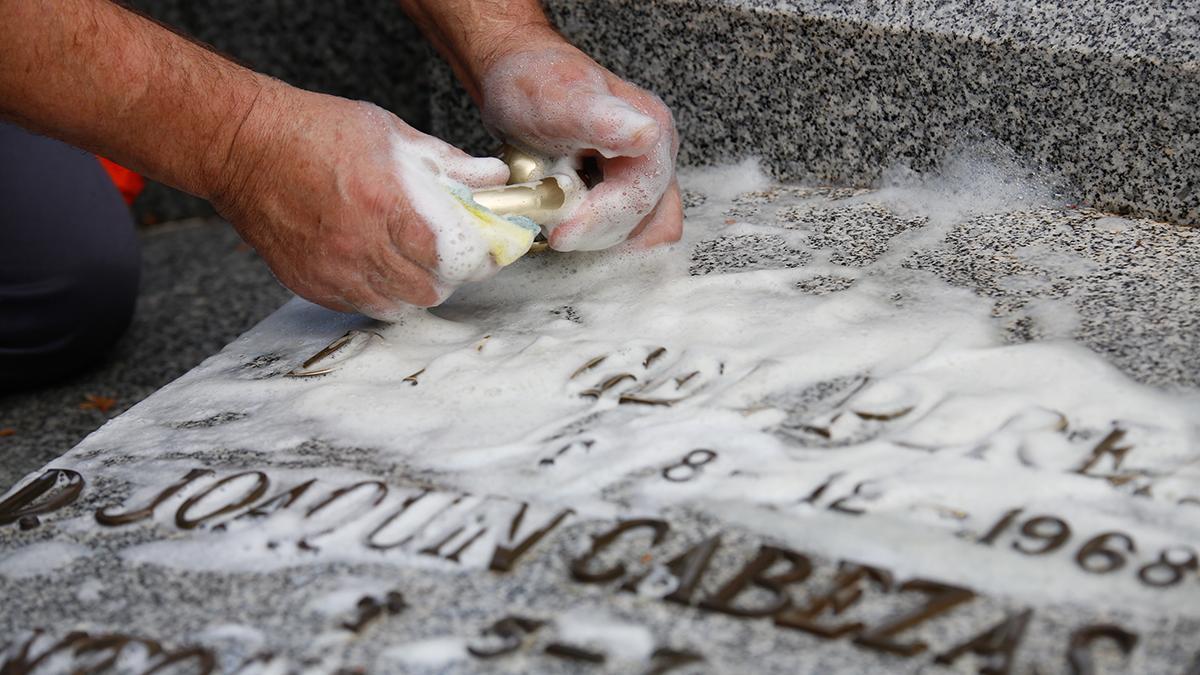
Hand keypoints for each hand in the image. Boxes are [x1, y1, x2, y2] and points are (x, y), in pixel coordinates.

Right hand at [208, 81, 510, 318]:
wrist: (244, 148)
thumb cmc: (315, 133)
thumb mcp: (391, 133)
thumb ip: (447, 162)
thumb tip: (491, 179)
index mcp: (389, 203)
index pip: (456, 255)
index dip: (482, 258)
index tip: (490, 251)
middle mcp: (362, 244)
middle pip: (432, 289)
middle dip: (450, 274)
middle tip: (449, 253)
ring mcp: (335, 270)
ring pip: (400, 306)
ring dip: (416, 288)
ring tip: (413, 261)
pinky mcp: (312, 284)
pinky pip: (363, 307)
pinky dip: (380, 294)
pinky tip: (378, 267)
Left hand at [478, 33, 681, 251]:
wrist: (518, 77)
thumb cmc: (535, 84)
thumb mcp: (561, 101)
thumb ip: (603, 119)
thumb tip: (646, 136)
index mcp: (652, 131)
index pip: (639, 196)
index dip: (600, 221)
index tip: (560, 234)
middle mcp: (656, 156)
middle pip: (641, 219)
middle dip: (593, 229)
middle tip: (548, 224)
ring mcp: (644, 175)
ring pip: (637, 231)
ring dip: (594, 235)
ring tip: (555, 217)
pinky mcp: (627, 191)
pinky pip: (626, 230)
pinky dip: (598, 235)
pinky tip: (570, 226)